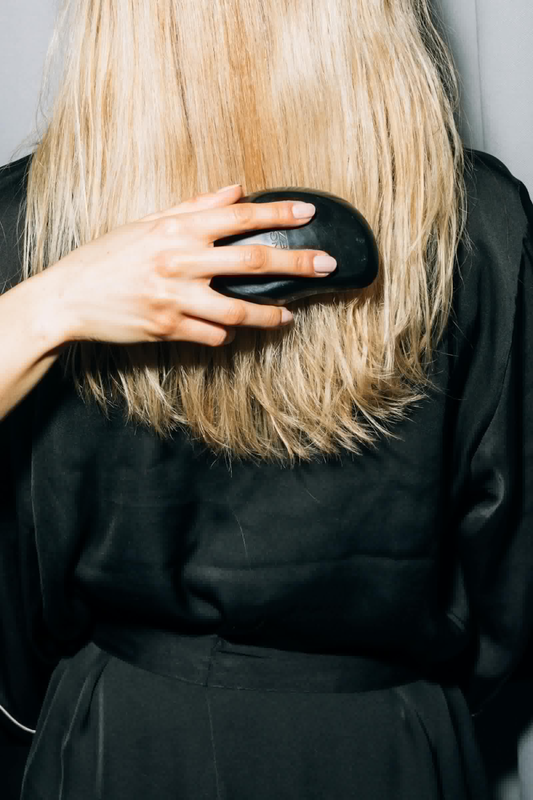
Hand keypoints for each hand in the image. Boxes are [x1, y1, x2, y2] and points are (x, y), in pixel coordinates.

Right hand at [41, 185, 334, 347]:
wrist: (69, 297)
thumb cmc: (107, 256)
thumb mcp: (147, 222)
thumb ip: (195, 207)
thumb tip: (236, 189)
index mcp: (177, 229)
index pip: (239, 216)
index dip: (277, 213)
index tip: (308, 211)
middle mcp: (181, 261)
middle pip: (252, 260)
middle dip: (296, 261)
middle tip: (327, 265)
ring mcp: (176, 298)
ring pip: (238, 310)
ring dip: (270, 314)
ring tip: (289, 315)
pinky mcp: (168, 329)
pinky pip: (211, 335)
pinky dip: (226, 335)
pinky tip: (233, 332)